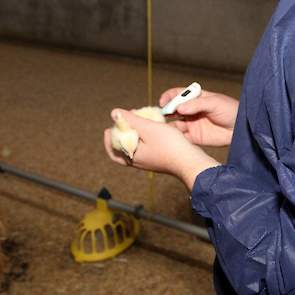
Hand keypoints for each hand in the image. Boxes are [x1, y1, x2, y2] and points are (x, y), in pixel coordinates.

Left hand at [104, 109, 218, 189]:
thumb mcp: (148, 128)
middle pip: (123, 149)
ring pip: (135, 148)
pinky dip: (144, 139)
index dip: (109, 139)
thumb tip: (114, 113)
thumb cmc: (169, 145)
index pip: (113, 151)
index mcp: (132, 156)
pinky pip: (145, 149)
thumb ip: (131, 120)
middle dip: (122, 135)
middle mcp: (138, 162)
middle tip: (124, 122)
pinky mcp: (158, 160)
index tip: (108, 128)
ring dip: (133, 135)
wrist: (190, 161)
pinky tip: (151, 129)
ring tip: (138, 123)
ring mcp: (149, 162)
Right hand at [159, 88, 238, 145]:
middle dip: (165, 112)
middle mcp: (190, 112)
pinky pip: (181, 138)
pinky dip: (175, 139)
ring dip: (167, 126)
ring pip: (174, 125)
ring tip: (165, 129)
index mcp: (195, 99)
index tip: (163, 103)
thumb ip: (197, 104)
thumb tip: (179, 107)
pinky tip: (172, 138)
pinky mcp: (194, 138)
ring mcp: (191, 125)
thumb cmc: (231, 110)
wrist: (241, 129)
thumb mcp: (215, 102)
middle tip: (162, 116)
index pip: (177, 95)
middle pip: (173, 110)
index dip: (168, 97)